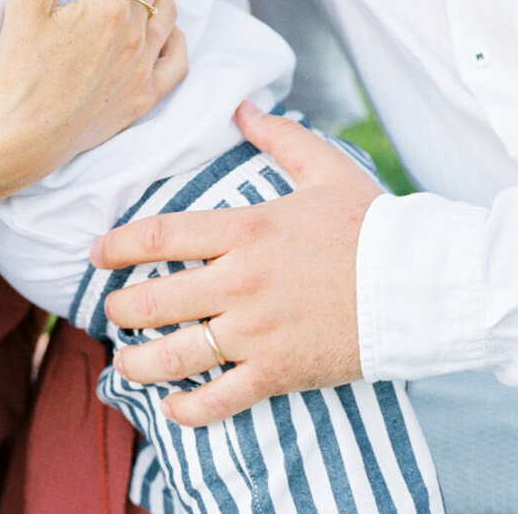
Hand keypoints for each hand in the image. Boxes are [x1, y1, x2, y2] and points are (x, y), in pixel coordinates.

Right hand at [0, 0, 186, 189]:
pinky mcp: (144, 97)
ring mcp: (144, 68)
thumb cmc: (19, 74)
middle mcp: (135, 35)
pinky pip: (176, 59)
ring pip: (167, 11)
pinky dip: (176, 36)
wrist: (24, 142)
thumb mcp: (24, 6)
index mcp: (107, 7)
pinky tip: (168, 26)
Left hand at [90, 102, 380, 424]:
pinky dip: (188, 408)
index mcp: (247, 230)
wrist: (419, 283)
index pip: (161, 236)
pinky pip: (219, 399)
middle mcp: (241, 282)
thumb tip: (241, 108)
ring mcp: (257, 332)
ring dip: (138, 363)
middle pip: (156, 300)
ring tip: (124, 363)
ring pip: (175, 356)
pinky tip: (173, 407)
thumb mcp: (324, 167)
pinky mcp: (278, 372)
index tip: (97, 254)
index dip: (118, 245)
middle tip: (111, 311)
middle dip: (120, 309)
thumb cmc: (372, 222)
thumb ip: (277, 136)